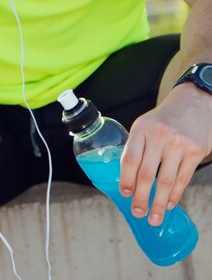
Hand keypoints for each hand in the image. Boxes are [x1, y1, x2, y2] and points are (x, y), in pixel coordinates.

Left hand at [119, 83, 211, 225]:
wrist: (194, 101)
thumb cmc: (165, 117)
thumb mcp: (145, 124)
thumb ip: (137, 146)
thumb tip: (127, 178)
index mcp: (142, 128)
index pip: (129, 159)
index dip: (126, 180)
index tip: (125, 194)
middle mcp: (159, 135)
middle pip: (146, 174)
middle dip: (140, 198)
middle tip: (137, 213)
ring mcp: (178, 144)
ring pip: (165, 181)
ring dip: (159, 203)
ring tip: (154, 218)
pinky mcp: (195, 151)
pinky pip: (183, 178)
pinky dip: (175, 195)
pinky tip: (170, 204)